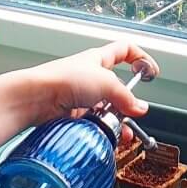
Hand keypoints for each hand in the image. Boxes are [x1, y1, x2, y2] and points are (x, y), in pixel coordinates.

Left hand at [0, 40, 158, 165]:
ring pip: (107, 108)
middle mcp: (90, 76)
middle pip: (117, 86)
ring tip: (121, 133)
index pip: (124, 50)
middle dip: (128, 103)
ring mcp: (81, 95)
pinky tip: (107, 138)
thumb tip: (140, 109)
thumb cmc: (64, 80)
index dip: (140, 58)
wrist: (34, 99)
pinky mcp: (72, 114)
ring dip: (117, 121)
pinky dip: (103, 130)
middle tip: (133, 114)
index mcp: (98, 59)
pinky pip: (94, 122)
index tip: (151, 73)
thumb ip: (126, 97)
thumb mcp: (105, 83)